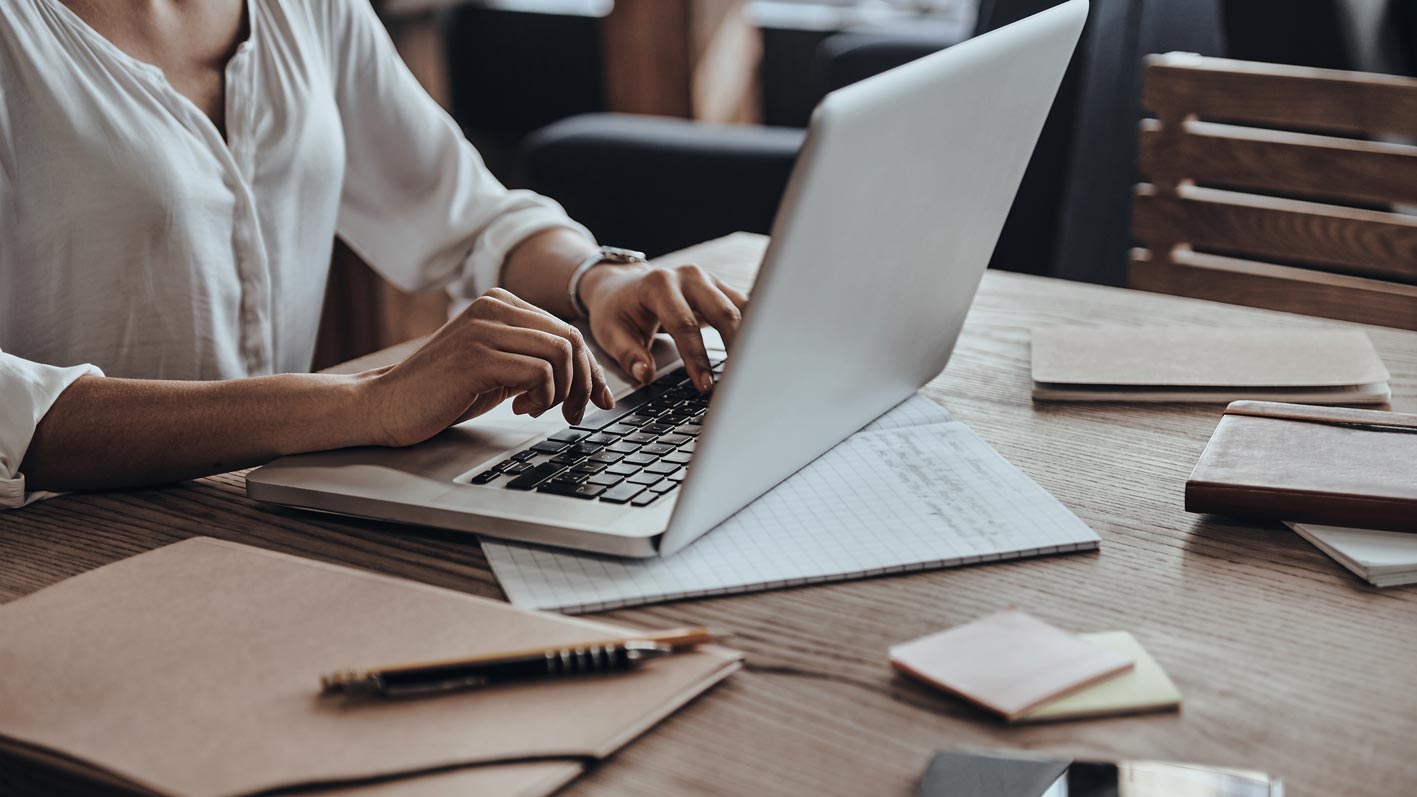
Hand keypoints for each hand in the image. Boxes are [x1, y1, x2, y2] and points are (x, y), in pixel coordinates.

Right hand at [360, 288, 613, 446]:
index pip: (566, 329)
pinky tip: (520, 409)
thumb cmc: (444, 390)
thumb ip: (534, 359)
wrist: (387, 404)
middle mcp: (493, 306)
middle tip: (575, 413)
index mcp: (500, 302)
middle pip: (571, 338)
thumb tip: (589, 376)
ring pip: (561, 353)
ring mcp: (484, 329)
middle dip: (584, 382)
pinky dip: (543, 397)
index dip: (590, 368)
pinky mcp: (477, 357)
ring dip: (563, 391)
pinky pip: (539, 372)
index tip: (598, 398)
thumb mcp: (498, 366)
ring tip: (541, 409)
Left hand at [580, 263, 748, 392]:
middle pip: (723, 311)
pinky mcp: (719, 288)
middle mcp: (687, 276)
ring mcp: (707, 280)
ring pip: (741, 307)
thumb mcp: (611, 332)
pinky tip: (756, 352)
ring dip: (749, 338)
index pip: (684, 324)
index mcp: (658, 285)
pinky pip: (744, 307)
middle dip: (734, 347)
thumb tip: (645, 375)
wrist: (620, 286)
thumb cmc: (616, 310)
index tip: (705, 385)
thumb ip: (628, 354)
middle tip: (738, 380)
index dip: (696, 357)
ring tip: (753, 369)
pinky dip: (751, 330)